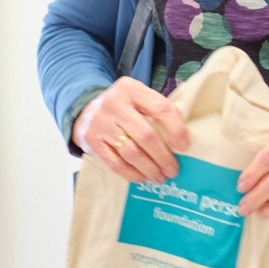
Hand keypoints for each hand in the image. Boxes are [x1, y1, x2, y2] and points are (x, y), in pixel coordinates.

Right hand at [72, 76, 189, 183]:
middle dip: (163, 157)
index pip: (160, 109)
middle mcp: (115, 104)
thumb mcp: (138, 97)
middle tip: (173, 170)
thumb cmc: (122, 106)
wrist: (84, 109)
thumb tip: (182, 141)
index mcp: (132, 89)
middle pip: (146, 135)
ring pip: (131, 153)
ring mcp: (101, 123)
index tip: (183, 147)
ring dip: (149, 169)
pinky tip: (142, 177)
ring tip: (159, 177)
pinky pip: (116, 163)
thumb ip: (156, 110)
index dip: (176, 129)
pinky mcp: (92, 142)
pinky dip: (132, 174)